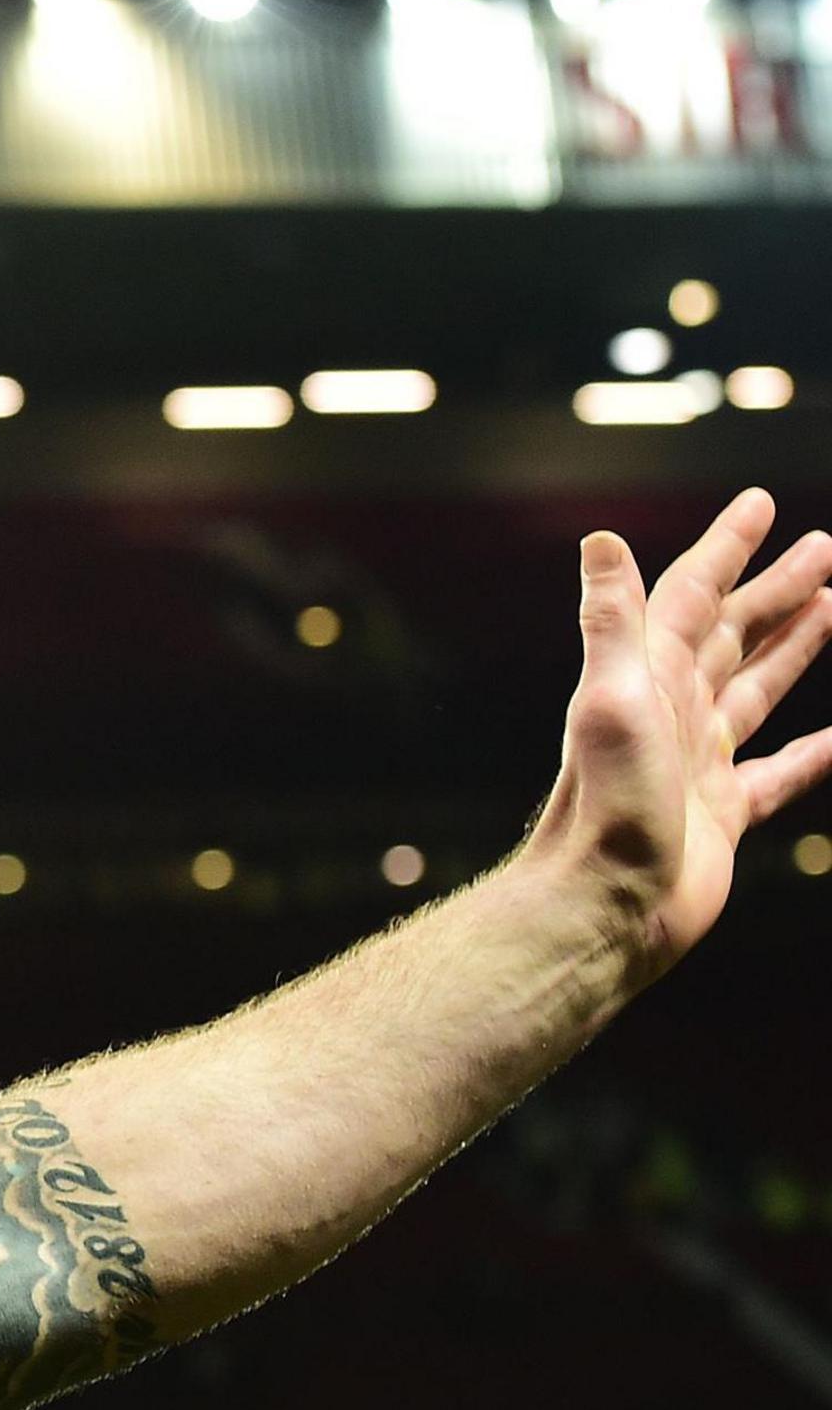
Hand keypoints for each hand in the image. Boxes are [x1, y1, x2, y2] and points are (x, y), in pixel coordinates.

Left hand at [528, 487, 831, 973]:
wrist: (606, 904)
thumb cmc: (606, 805)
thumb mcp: (610, 699)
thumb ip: (613, 621)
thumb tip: (600, 538)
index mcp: (648, 678)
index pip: (692, 594)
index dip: (727, 548)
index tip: (761, 505)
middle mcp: (672, 713)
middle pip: (734, 634)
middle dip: (776, 588)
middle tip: (825, 547)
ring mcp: (699, 762)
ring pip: (758, 688)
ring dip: (795, 646)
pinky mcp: (725, 812)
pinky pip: (781, 772)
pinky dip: (815, 751)